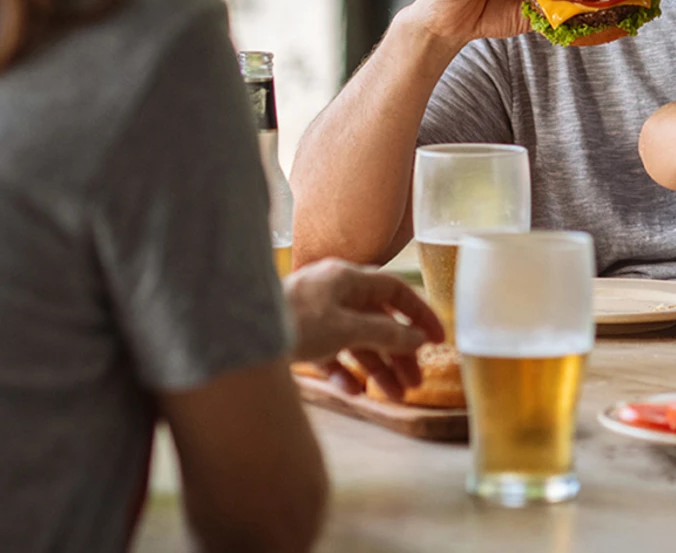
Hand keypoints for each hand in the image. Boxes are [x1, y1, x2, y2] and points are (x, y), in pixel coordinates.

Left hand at [284, 259, 443, 399]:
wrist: (237, 336)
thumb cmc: (293, 322)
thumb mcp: (346, 328)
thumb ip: (385, 334)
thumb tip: (418, 340)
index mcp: (346, 279)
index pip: (395, 290)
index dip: (420, 313)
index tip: (438, 339)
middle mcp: (333, 293)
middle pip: (378, 321)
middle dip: (399, 352)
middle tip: (416, 381)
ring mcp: (316, 316)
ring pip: (356, 341)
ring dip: (377, 368)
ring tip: (395, 396)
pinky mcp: (299, 337)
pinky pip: (331, 354)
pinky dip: (345, 372)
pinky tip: (353, 392)